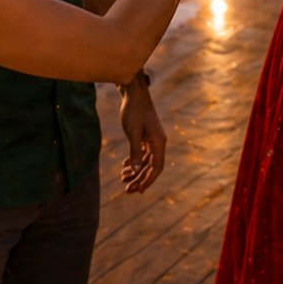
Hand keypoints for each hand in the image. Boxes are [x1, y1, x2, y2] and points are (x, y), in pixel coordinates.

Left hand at [118, 79, 166, 193]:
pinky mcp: (145, 135)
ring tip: (122, 178)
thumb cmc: (133, 111)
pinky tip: (125, 166)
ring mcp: (152, 138)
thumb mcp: (133, 132)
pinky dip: (134, 160)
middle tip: (127, 190)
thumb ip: (135, 151)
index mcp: (159, 142)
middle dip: (139, 178)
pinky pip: (142, 153)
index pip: (156, 167)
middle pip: (151, 166)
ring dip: (135, 170)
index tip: (138, 190)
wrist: (133, 93)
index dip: (148, 180)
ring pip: (146, 160)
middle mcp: (158, 142)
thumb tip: (137, 170)